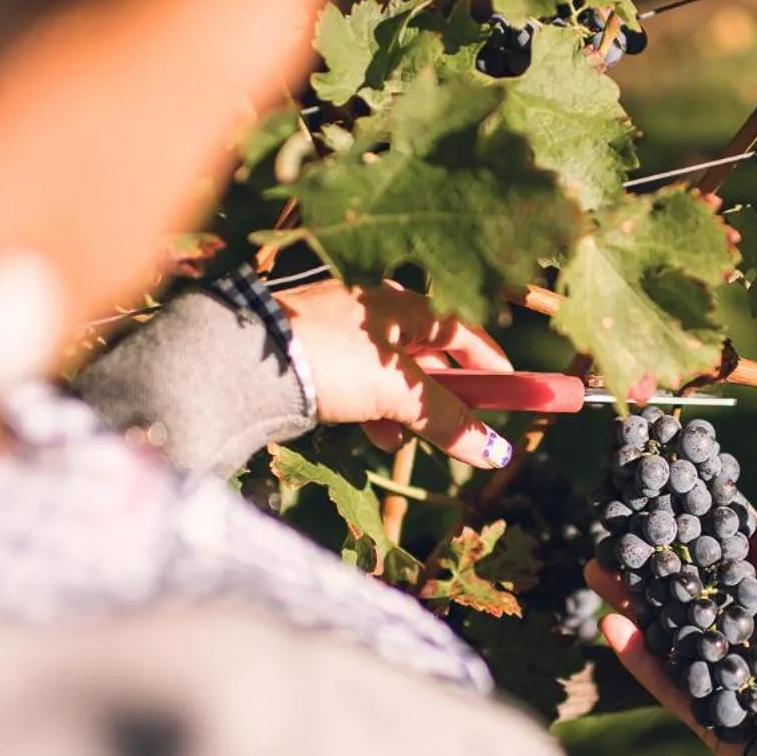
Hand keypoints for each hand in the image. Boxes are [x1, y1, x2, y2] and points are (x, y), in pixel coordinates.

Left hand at [275, 279, 515, 469]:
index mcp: (403, 303)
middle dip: (449, 394)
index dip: (491, 365)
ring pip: (394, 372)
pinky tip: (378, 435)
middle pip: (430, 353)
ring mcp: (343, 330)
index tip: (513, 393)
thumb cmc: (330, 360)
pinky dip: (377, 409)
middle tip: (465, 427)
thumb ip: (446, 420)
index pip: (463, 332)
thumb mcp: (395, 393)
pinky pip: (362, 382)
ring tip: (415, 438)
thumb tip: (495, 453)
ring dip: (411, 407)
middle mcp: (375, 309)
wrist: (243, 361)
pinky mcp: (316, 354)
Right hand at [583, 503, 756, 755]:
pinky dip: (638, 657)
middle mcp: (749, 641)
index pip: (730, 570)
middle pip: (690, 599)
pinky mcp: (708, 714)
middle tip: (617, 540)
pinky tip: (610, 627)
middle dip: (653, 570)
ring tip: (596, 573)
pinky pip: (667, 683)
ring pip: (670, 635)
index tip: (667, 513)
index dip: (699, 543)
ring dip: (633, 606)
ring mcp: (724, 677)